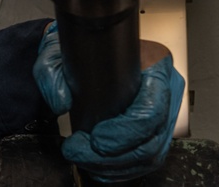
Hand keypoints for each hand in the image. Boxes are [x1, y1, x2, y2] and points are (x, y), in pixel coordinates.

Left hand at [32, 22, 185, 182]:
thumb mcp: (59, 51)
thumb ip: (52, 71)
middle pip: (152, 139)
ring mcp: (164, 112)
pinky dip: (121, 169)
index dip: (127, 131)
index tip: (96, 138)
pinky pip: (146, 159)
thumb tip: (61, 103)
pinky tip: (97, 166)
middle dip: (113, 156)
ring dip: (114, 166)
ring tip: (82, 158)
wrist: (86, 53)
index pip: (152, 107)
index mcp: (154, 63)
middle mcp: (166, 90)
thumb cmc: (82, 50)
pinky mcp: (155, 131)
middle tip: (78, 152)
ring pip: (150, 154)